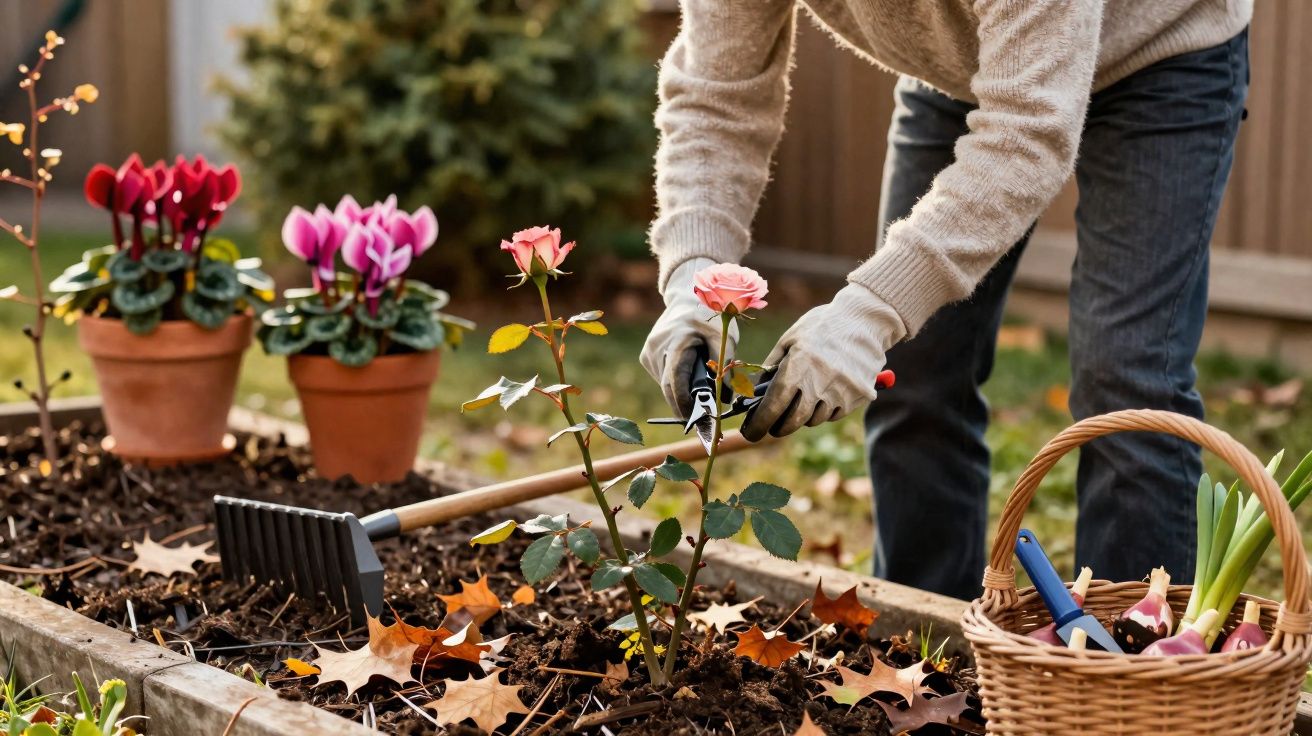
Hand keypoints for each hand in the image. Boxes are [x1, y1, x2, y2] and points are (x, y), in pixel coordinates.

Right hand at [641, 258, 738, 417]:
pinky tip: (686, 379)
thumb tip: (724, 397)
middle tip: (702, 424)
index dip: (684, 402)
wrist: (685, 298)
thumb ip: (724, 365)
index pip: (676, 377)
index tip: (695, 419)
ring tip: (699, 400)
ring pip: (665, 384)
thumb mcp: (723, 336)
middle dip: (684, 407)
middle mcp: (658, 346)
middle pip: (668, 386)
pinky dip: (674, 384)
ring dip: (680, 396)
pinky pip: (662, 378)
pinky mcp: (646, 356)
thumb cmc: (708, 317)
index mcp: (677, 339)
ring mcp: (649, 351)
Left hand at [741, 283, 905, 440]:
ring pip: (814, 419)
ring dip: (804, 415)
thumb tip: (758, 392)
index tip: (752, 433)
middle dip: (780, 427)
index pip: (773, 405)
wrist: (864, 320)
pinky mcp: (858, 396)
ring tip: (804, 399)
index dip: (760, 423)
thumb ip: (772, 365)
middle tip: (774, 426)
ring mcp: (840, 391)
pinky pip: (834, 414)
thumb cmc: (822, 326)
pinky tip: (825, 392)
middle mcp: (819, 382)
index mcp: (798, 365)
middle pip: (793, 420)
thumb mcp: (791, 338)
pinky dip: (825, 410)